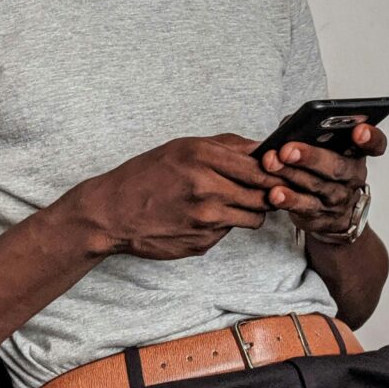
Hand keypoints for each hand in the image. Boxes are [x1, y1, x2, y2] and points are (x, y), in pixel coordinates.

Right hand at [78, 133, 286, 259]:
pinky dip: (225, 224)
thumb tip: (261, 148)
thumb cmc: (145, 175)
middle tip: (263, 189)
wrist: (111, 212)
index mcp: (202, 157)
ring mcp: (206, 218)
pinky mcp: (203, 242)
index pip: (260, 166)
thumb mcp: (181, 147)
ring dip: (250, 210)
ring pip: (254, 217)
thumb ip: (224, 146)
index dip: (274, 170)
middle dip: (267, 192)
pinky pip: (230, 232)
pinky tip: (204, 217)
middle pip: (263, 193)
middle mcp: (207, 187)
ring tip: (232, 202)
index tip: (276, 170)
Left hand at [257, 124, 387, 239]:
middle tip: (287, 150)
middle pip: (336, 166)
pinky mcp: (322, 217)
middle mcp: (352, 176)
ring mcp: (339, 199)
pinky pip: (305, 208)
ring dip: (290, 175)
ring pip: (315, 186)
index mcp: (356, 152)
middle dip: (310, 157)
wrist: (331, 214)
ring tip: (271, 164)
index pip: (374, 144)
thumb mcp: (323, 148)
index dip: (370, 138)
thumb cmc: (322, 169)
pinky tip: (274, 193)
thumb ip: (309, 131)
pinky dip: (289, 200)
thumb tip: (290, 124)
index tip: (359, 130)